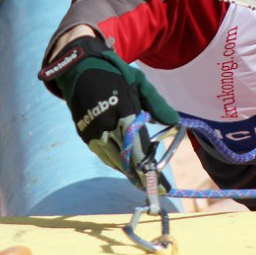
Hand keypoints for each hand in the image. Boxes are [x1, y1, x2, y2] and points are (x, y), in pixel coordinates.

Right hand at [39, 35, 179, 183]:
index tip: (160, 182)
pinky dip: (113, 161)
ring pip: (112, 159)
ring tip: (141, 179)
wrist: (80, 67)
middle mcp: (106, 125)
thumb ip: (157, 104)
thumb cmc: (115, 74)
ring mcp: (92, 131)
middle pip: (125, 159)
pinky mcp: (83, 133)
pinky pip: (101, 153)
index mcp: (123, 112)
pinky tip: (124, 165)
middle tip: (153, 186)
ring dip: (126, 170)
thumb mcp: (140, 83)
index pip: (138, 148)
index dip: (149, 167)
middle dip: (140, 175)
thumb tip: (175, 122)